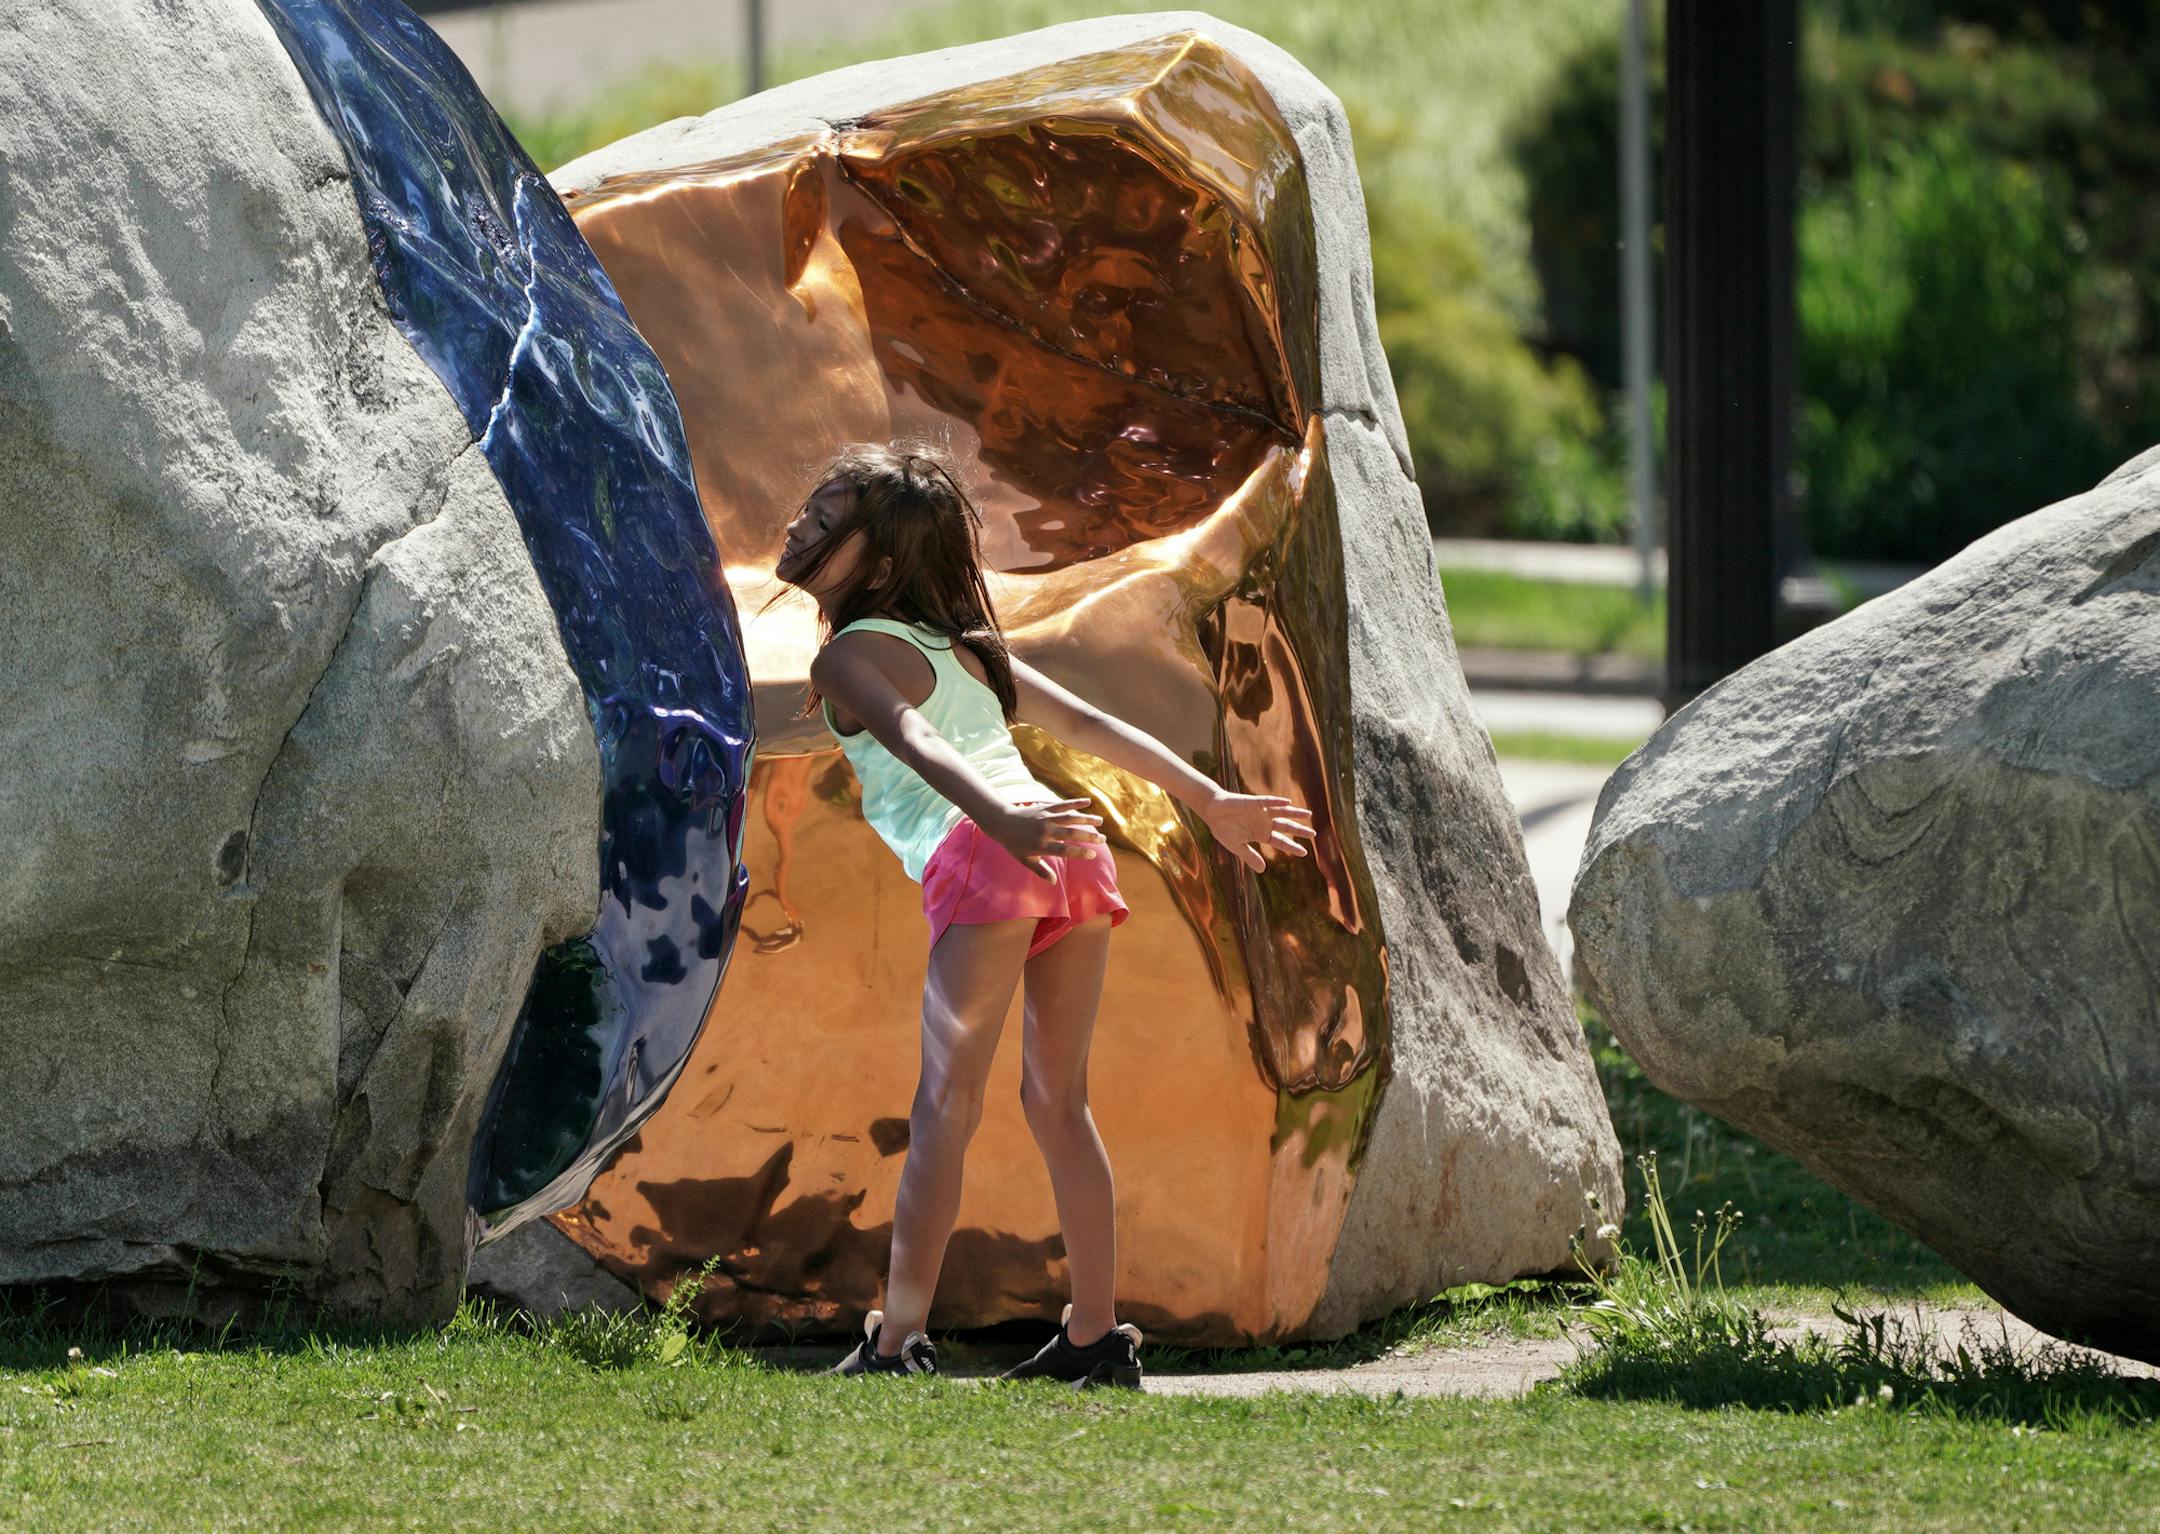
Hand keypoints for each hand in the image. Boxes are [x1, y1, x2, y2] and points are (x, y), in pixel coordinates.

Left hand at [986, 798, 1108, 881]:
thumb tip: (1054, 882)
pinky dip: (1075, 803)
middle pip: (1071, 834)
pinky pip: (1062, 805)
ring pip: (1069, 818)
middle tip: (1102, 839)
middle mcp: (1045, 831)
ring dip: (1086, 819)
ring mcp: (1046, 818)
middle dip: (1088, 836)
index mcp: (1041, 846)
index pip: (1064, 850)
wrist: (1002, 822)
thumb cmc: (1014, 844)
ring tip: (1100, 821)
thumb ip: (1041, 870)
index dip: (1079, 852)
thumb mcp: (1025, 860)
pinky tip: (1088, 801)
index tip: (1092, 854)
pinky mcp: (1045, 808)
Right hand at [1201, 790, 1316, 872]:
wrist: (1212, 811)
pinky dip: (1276, 802)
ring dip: (1294, 813)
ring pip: (1281, 812)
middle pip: (1285, 827)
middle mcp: (1264, 823)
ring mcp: (1260, 812)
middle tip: (1313, 834)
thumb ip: (1250, 856)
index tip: (1304, 852)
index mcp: (1260, 834)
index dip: (1292, 847)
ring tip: (1308, 814)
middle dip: (1299, 830)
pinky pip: (1267, 801)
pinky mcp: (1253, 802)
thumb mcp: (1237, 846)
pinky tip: (1287, 802)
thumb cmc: (1223, 828)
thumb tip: (1263, 870)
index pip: (1280, 841)